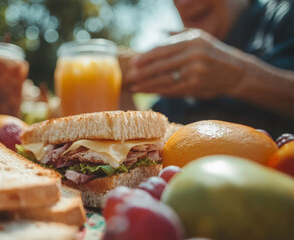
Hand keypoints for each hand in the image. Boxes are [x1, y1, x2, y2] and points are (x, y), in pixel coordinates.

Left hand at [125, 29, 246, 98]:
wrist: (237, 72)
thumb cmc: (213, 53)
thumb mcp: (199, 37)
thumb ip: (178, 34)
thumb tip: (156, 33)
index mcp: (191, 40)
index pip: (163, 49)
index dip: (146, 57)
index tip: (133, 62)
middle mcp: (194, 55)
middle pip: (161, 65)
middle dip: (143, 72)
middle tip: (129, 77)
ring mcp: (196, 71)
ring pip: (165, 79)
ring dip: (148, 84)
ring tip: (135, 87)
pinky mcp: (197, 85)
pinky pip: (173, 89)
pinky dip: (160, 91)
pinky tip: (150, 92)